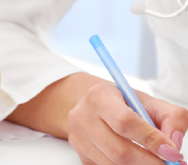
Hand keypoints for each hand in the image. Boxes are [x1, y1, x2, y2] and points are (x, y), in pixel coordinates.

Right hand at [68, 82, 187, 164]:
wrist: (91, 105)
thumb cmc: (120, 102)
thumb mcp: (147, 100)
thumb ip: (170, 117)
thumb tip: (174, 144)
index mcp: (99, 96)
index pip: (125, 122)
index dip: (151, 140)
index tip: (172, 152)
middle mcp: (83, 117)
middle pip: (120, 150)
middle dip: (150, 162)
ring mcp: (79, 138)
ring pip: (115, 164)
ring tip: (157, 162)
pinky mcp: (81, 154)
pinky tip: (139, 161)